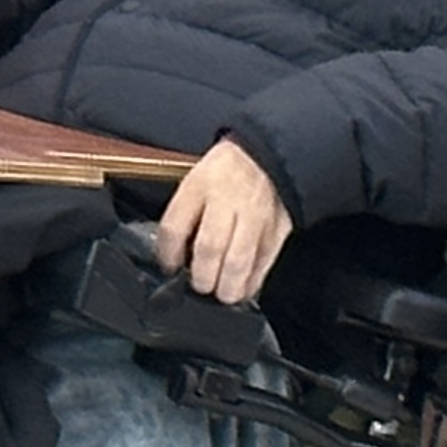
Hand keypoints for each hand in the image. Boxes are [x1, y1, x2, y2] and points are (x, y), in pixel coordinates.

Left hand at [154, 138, 292, 303]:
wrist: (265, 155)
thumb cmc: (225, 171)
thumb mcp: (194, 179)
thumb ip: (182, 213)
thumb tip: (173, 253)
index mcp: (200, 184)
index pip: (176, 225)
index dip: (168, 253)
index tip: (170, 266)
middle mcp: (228, 199)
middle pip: (210, 247)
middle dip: (202, 276)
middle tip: (199, 284)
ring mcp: (255, 215)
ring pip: (239, 261)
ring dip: (227, 285)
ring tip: (221, 292)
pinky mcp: (278, 227)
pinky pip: (264, 262)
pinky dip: (253, 282)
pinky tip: (244, 287)